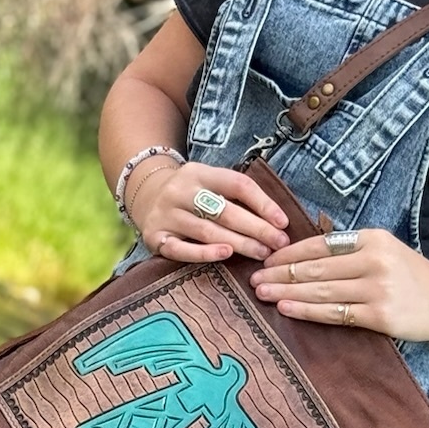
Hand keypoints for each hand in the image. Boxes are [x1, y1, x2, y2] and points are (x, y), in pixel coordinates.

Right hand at [126, 160, 290, 262]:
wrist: (145, 196)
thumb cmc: (192, 194)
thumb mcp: (210, 182)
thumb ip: (236, 196)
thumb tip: (278, 221)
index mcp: (200, 172)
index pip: (237, 184)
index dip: (263, 203)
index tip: (283, 223)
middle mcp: (180, 190)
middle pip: (224, 211)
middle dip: (256, 228)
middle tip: (278, 244)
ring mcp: (166, 214)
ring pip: (207, 230)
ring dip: (238, 243)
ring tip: (261, 253)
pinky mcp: (155, 237)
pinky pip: (181, 249)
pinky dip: (203, 253)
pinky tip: (224, 254)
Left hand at [249, 226, 428, 341]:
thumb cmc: (412, 277)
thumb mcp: (385, 250)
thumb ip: (349, 250)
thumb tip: (300, 255)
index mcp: (372, 238)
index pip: (320, 244)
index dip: (289, 253)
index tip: (266, 260)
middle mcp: (375, 259)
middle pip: (316, 267)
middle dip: (280, 273)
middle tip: (254, 279)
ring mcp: (378, 288)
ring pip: (321, 290)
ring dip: (286, 292)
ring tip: (262, 294)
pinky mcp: (380, 315)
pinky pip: (334, 313)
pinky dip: (307, 310)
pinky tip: (286, 308)